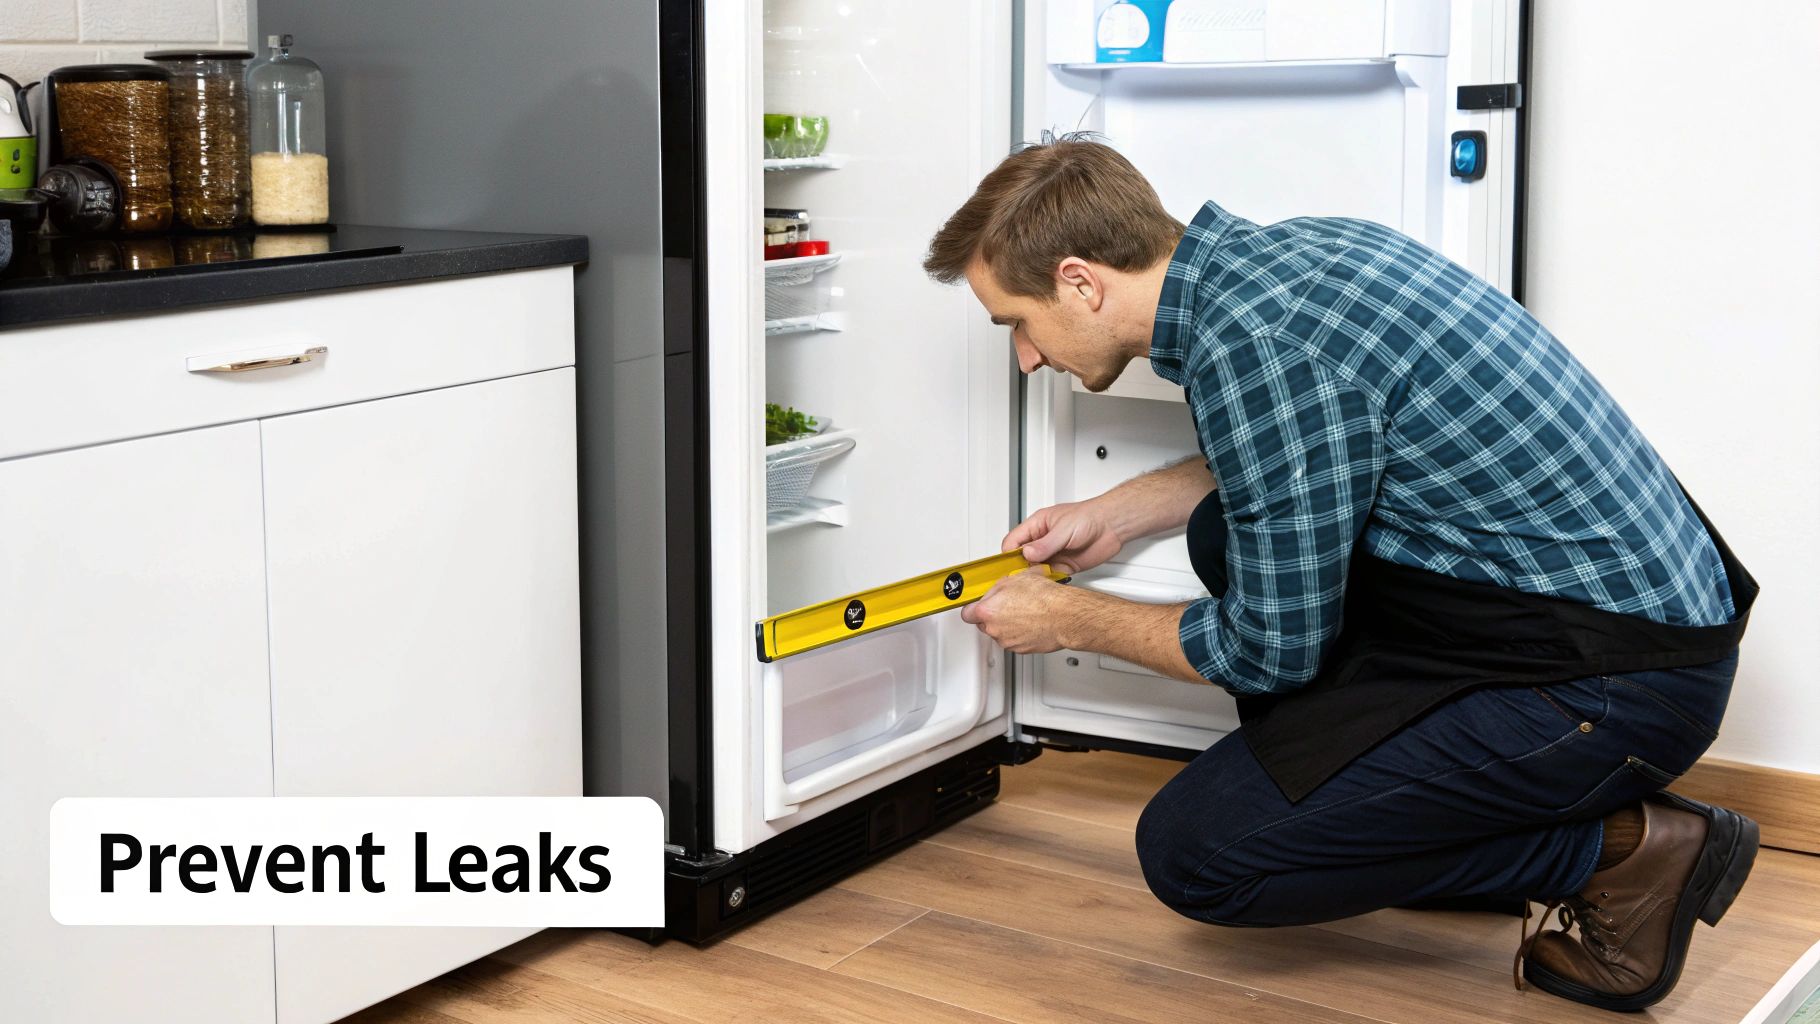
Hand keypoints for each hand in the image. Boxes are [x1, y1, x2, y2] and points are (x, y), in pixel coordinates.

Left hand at [960, 571, 1078, 653]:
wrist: (1064, 616)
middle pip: (984, 623)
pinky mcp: (1021, 649)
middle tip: (1006, 604)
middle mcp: (994, 629)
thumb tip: (996, 589)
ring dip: (1007, 624)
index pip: (967, 613)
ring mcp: (1007, 641)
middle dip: (992, 614)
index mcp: (988, 611)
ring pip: (1000, 632)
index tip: (978, 604)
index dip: (974, 607)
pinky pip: (1014, 640)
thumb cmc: (1045, 598)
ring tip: (1023, 612)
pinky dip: (1019, 633)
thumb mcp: (1016, 579)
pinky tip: (1031, 622)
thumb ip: (998, 587)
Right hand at [1003, 500, 1121, 575]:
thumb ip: (1045, 543)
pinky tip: (1052, 582)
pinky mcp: (1065, 566)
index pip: (1013, 541)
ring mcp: (1053, 554)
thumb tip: (1028, 554)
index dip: (1009, 555)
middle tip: (1023, 578)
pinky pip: (1051, 577)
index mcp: (1037, 526)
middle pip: (1021, 559)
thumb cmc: (1089, 516)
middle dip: (1020, 569)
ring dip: (1036, 577)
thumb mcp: (1064, 529)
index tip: (1010, 567)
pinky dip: (1050, 582)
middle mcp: (1043, 541)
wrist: (1112, 525)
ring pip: (1035, 570)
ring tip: (1038, 581)